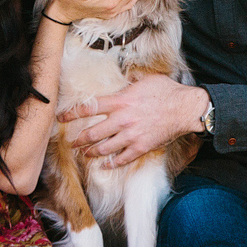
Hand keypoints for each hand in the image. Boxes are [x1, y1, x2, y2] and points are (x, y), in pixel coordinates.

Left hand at [61, 75, 207, 167]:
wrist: (185, 108)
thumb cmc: (167, 91)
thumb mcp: (144, 80)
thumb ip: (128, 84)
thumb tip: (121, 81)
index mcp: (120, 101)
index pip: (88, 108)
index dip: (71, 114)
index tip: (61, 118)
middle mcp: (121, 120)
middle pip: (92, 133)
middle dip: (78, 140)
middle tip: (72, 142)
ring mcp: (131, 135)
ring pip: (104, 148)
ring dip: (91, 152)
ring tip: (85, 154)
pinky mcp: (141, 147)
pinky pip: (121, 159)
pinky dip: (111, 164)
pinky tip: (104, 165)